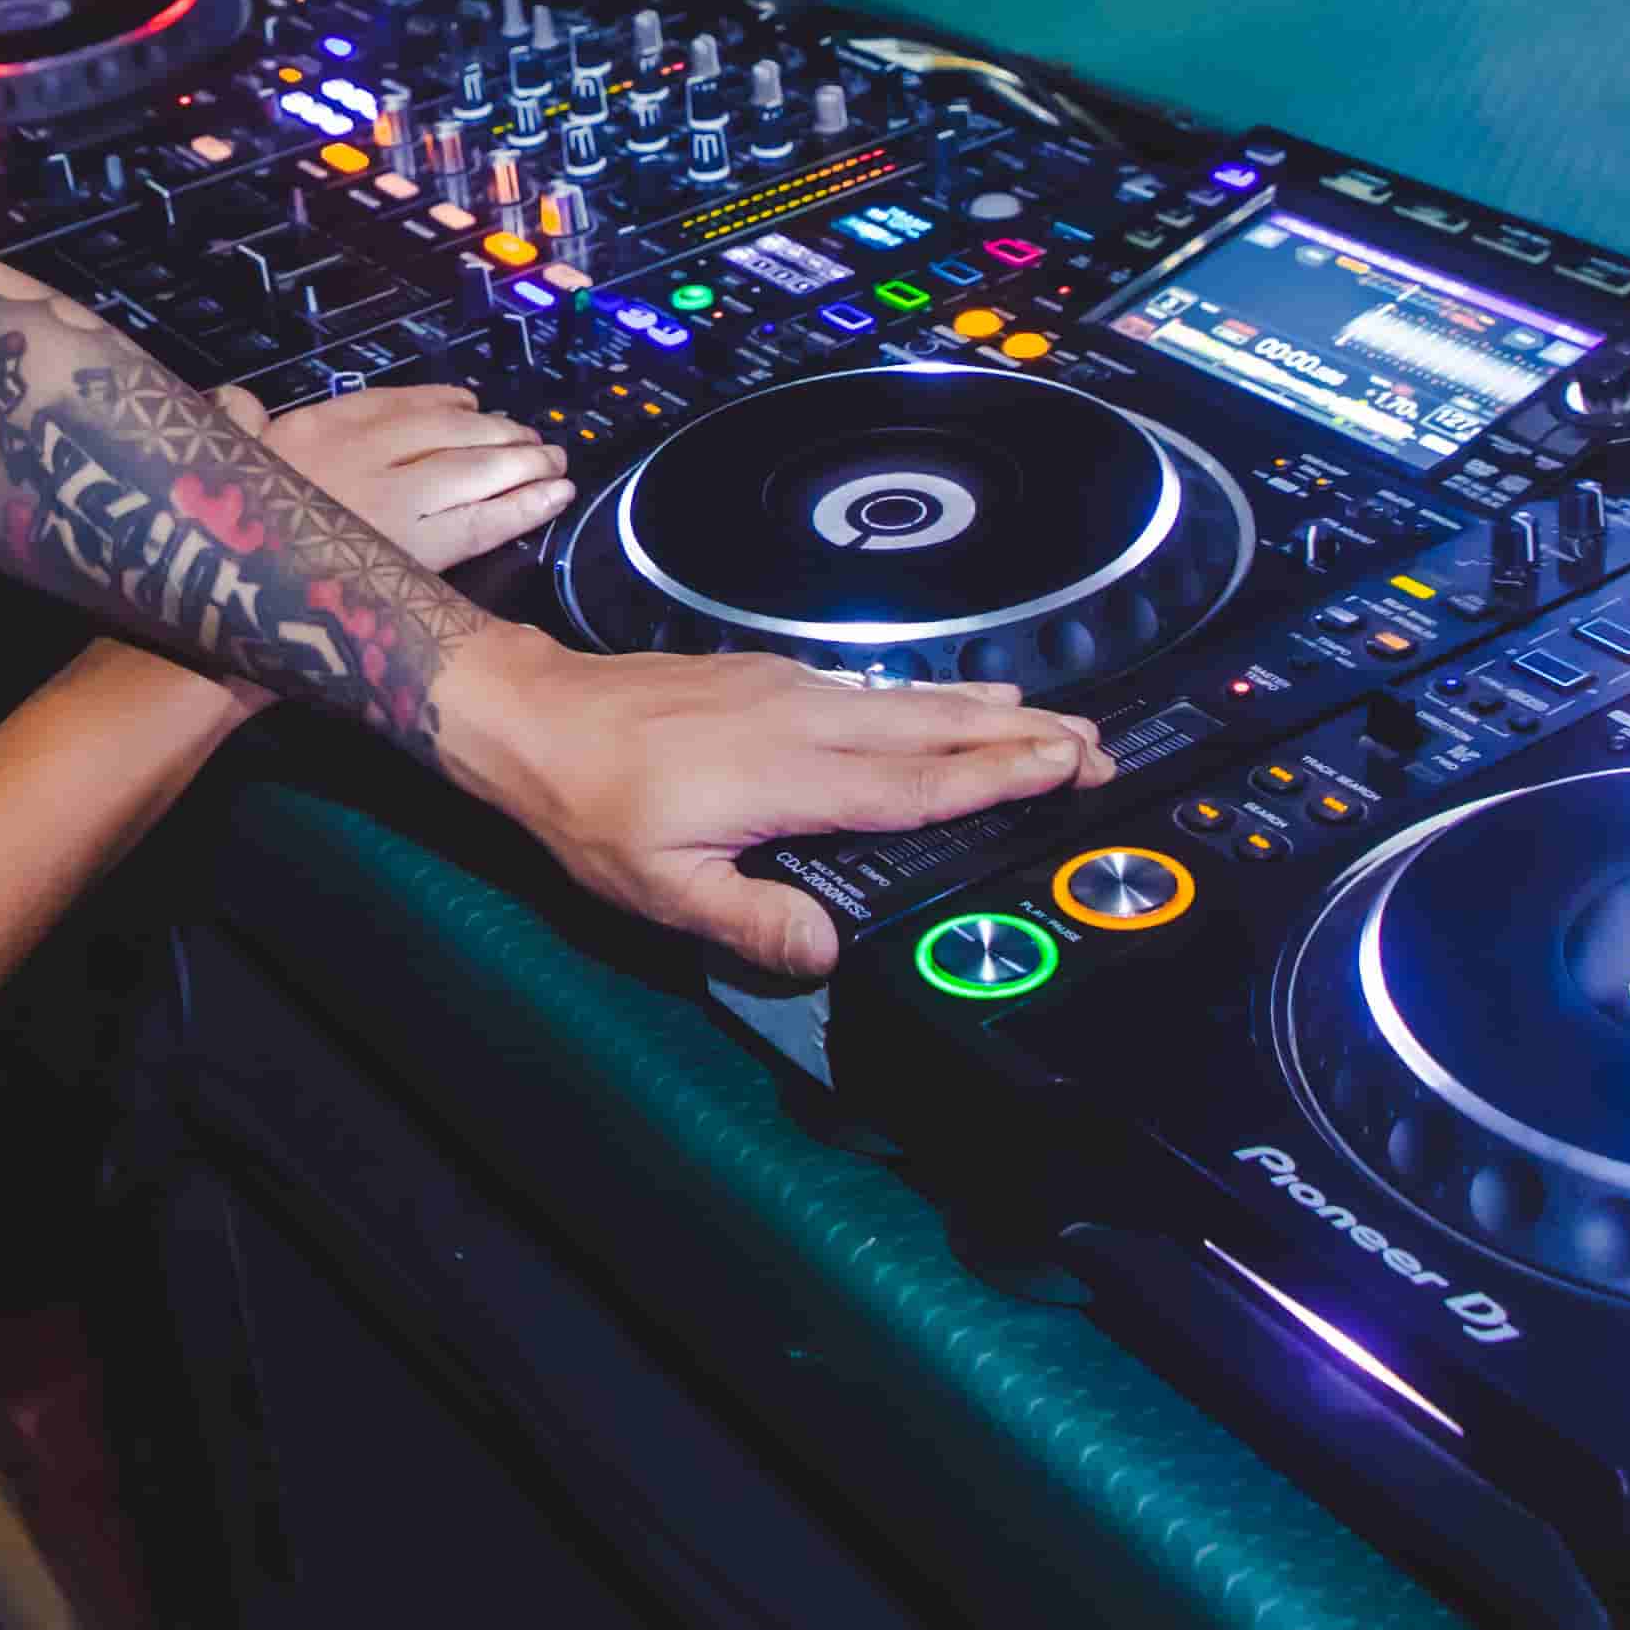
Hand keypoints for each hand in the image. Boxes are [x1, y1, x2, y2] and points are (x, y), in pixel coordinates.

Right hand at [214, 380, 572, 572]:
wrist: (229, 590)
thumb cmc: (218, 531)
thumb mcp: (217, 457)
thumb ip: (235, 420)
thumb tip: (237, 400)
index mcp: (318, 427)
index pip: (397, 403)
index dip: (443, 402)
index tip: (469, 404)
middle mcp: (365, 454)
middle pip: (449, 433)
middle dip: (498, 433)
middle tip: (533, 438)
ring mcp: (397, 500)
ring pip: (476, 470)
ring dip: (524, 463)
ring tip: (554, 462)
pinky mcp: (421, 550)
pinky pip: (485, 521)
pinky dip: (526, 506)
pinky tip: (555, 497)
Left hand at [427, 631, 1108, 978]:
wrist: (530, 711)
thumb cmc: (589, 806)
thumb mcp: (657, 887)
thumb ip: (749, 924)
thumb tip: (832, 955)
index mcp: (789, 776)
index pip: (915, 784)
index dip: (995, 780)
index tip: (1066, 772)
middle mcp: (804, 720)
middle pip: (935, 730)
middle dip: (1022, 738)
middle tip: (1099, 747)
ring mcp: (790, 689)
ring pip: (909, 700)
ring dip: (987, 713)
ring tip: (1056, 722)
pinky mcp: (769, 675)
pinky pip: (873, 686)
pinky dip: (931, 695)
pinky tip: (954, 699)